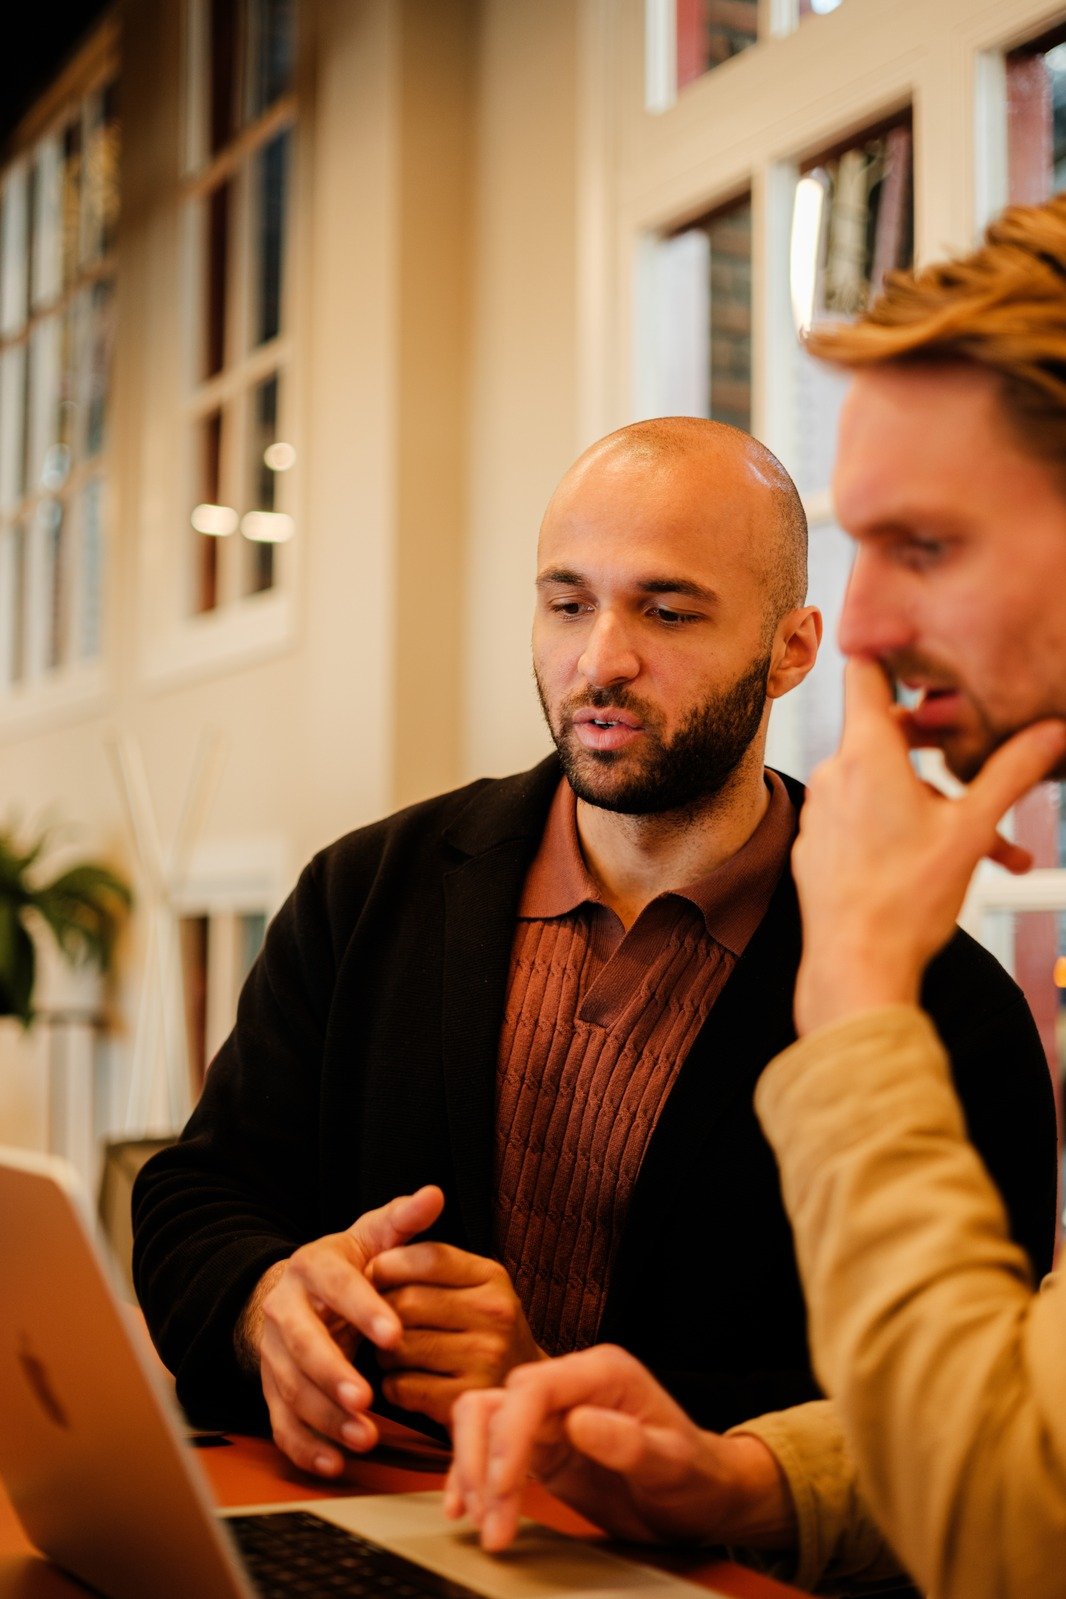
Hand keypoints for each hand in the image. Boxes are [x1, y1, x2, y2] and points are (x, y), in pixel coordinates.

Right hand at [248, 1185, 443, 1475]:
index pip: (337, 1286)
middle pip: (302, 1345)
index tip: (394, 1333)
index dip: (363, 1309)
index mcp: (313, 1267)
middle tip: (367, 1398)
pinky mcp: (271, 1389)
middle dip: (333, 1374)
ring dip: (324, 1416)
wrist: (295, 1294)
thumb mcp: (371, 1238)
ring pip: (291, 1388)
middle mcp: (285, 1309)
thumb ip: (403, 1221)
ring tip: (363, 1436)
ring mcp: (273, 1352)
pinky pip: (281, 1422)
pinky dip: (303, 1446)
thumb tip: (434, 1194)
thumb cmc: (346, 1267)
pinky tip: (333, 1463)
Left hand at [370, 1245, 544, 1426]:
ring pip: (400, 1347)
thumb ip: (433, 1268)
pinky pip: (403, 1387)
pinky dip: (393, 1385)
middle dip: (379, 1312)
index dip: (389, 1265)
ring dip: (383, 1352)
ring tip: (393, 1352)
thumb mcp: (474, 1286)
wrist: (521, 1387)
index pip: (430, 1258)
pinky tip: (406, 1381)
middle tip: (376, 1322)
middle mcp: (494, 1314)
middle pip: (408, 1302)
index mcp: (492, 1278)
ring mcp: (484, 1359)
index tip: (373, 1276)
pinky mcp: (466, 1398)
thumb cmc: (482, 1329)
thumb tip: (372, 1267)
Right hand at [444, 1345, 793, 1553]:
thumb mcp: (675, 1463)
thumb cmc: (696, 1475)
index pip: (535, 1387)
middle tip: (488, 1520)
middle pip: (498, 1400)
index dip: (510, 1433)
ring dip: (472, 1471)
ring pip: (484, 1418)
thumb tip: (579, 1423)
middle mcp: (570, 1384)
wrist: (702, 1497)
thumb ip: (631, 1442)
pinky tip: (461, 1506)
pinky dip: (471, 1475)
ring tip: (481, 1523)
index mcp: (603, 1373)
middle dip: (483, 1461)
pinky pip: (490, 1447)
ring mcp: (552, 1414)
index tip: (503, 1487)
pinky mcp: (542, 1445)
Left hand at [793, 659, 1065, 1033]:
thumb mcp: (973, 829)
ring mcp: (821, 811)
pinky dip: (901, 833)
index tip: (914, 643)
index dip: (889, 651)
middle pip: (888, 735)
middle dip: (942, 752)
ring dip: (936, 806)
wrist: (855, 966)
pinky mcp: (817, 847)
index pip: (865, 672)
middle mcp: (835, 773)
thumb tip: (1051, 732)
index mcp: (867, 754)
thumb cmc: (908, 899)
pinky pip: (863, 823)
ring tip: (995, 850)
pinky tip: (941, 869)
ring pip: (885, 789)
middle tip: (982, 768)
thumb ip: (1012, 773)